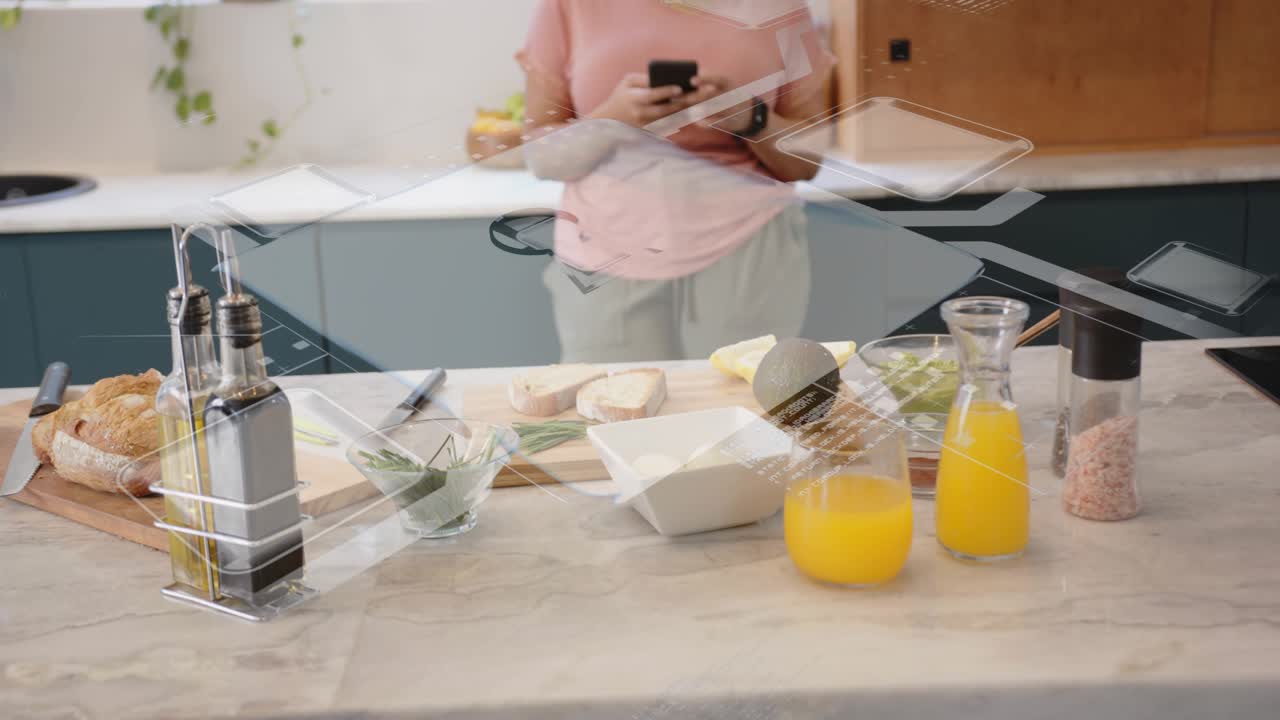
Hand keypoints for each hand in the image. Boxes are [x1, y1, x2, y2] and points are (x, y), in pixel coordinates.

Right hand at [588, 73, 721, 126]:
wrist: (611, 121)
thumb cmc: (620, 96)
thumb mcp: (627, 81)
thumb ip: (644, 78)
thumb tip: (662, 77)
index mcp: (635, 99)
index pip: (652, 95)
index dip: (666, 92)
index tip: (679, 88)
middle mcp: (642, 113)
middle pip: (667, 108)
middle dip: (686, 101)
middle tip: (703, 94)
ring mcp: (648, 124)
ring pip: (673, 117)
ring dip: (690, 110)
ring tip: (707, 102)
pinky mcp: (653, 130)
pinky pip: (672, 124)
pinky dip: (686, 118)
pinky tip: (699, 112)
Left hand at [691, 75, 755, 133]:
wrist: (748, 114)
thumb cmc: (729, 95)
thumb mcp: (724, 85)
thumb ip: (709, 79)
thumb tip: (694, 73)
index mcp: (728, 84)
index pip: (717, 79)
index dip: (705, 79)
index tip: (692, 80)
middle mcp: (730, 96)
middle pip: (711, 96)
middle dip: (694, 98)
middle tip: (681, 98)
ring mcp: (730, 110)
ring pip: (712, 110)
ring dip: (697, 110)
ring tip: (685, 110)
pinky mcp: (728, 122)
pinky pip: (714, 123)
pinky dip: (703, 122)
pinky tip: (695, 120)